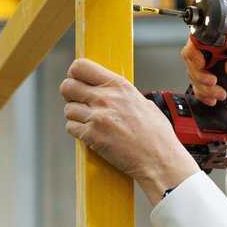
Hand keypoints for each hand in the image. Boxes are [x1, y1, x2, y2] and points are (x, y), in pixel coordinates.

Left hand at [60, 58, 199, 204]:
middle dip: (70, 95)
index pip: (81, 67)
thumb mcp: (144, 104)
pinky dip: (79, 131)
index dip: (75, 75)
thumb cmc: (157, 136)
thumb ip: (122, 95)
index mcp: (119, 86)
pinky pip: (71, 127)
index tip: (78, 81)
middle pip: (67, 86)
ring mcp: (97, 117)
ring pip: (68, 109)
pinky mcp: (91, 136)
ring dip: (76, 116)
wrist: (159, 160)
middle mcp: (106, 98)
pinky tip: (93, 134)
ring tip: (92, 123)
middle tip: (80, 102)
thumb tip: (109, 92)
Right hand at [181, 39, 226, 120]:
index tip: (201, 63)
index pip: (200, 40)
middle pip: (191, 58)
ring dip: (204, 88)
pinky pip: (196, 88)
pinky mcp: (204, 81)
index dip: (195, 50)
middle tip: (213, 82)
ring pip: (193, 75)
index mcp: (222, 43)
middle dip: (199, 74)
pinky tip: (213, 100)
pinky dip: (203, 96)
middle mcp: (211, 52)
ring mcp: (206, 67)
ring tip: (221, 94)